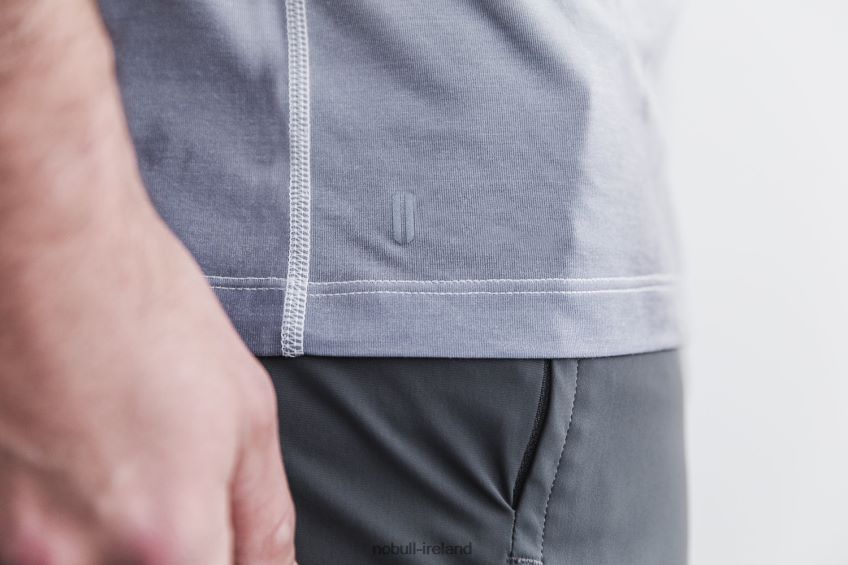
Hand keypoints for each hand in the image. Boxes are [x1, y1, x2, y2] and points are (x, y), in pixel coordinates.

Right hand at [0, 206, 296, 564]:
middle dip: (179, 553)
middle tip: (179, 501)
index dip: (226, 563)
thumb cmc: (145, 313)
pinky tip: (93, 473)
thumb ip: (263, 517)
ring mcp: (17, 542)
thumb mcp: (247, 414)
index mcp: (166, 533)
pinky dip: (78, 532)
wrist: (47, 254)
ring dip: (125, 547)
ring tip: (130, 474)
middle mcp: (77, 556)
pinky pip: (46, 554)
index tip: (223, 545)